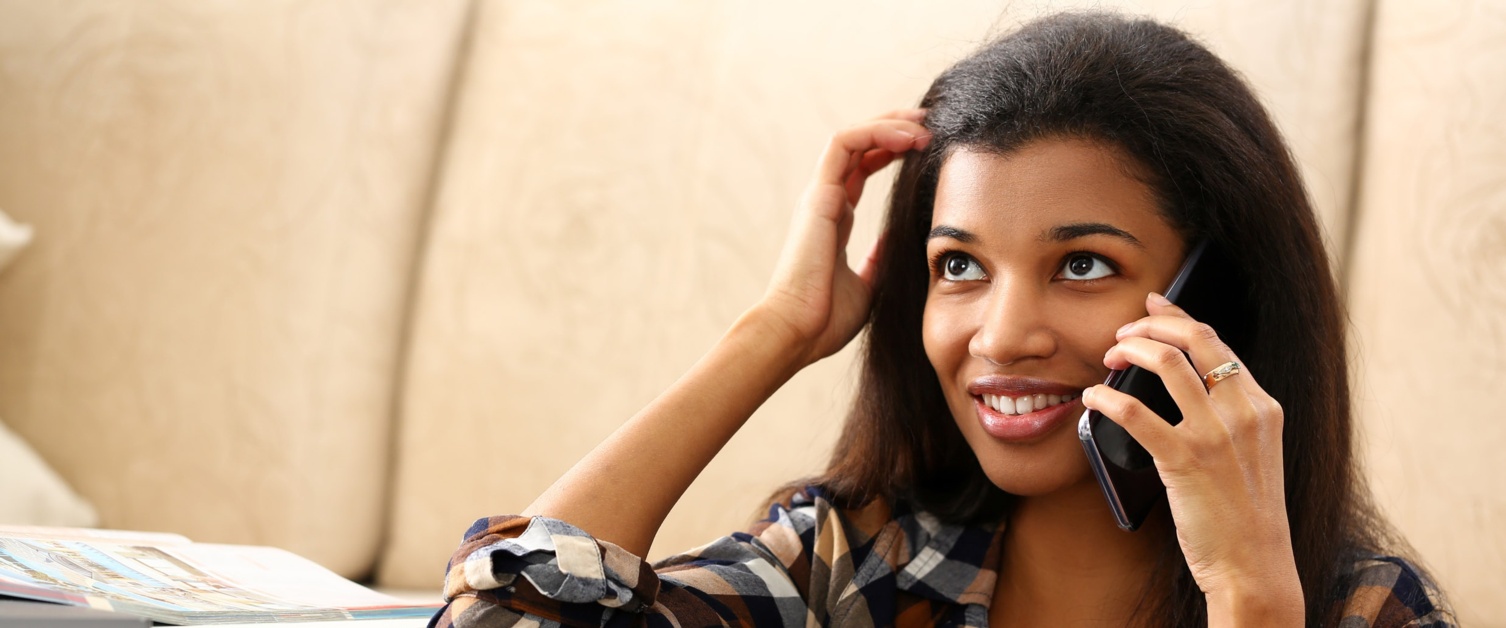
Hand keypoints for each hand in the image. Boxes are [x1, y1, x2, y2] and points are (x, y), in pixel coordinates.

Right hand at [756, 110, 930, 366]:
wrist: (798, 332)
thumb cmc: (826, 319)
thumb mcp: (868, 285)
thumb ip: (879, 258)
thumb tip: (896, 239)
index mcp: (835, 218)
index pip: (862, 167)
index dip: (892, 149)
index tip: (926, 145)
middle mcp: (825, 200)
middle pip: (857, 145)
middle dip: (894, 126)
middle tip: (931, 123)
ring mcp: (819, 195)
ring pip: (851, 137)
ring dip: (889, 124)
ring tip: (923, 125)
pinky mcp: (818, 195)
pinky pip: (844, 144)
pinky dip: (875, 132)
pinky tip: (907, 138)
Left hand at [1080, 293, 1303, 624]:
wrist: (1254, 566)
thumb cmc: (1244, 516)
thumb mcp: (1251, 454)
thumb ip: (1229, 418)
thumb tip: (1184, 383)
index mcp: (1262, 406)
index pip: (1217, 341)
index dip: (1179, 315)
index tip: (1153, 304)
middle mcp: (1244, 411)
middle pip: (1192, 337)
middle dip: (1150, 324)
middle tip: (1121, 334)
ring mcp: (1216, 434)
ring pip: (1165, 360)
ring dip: (1127, 348)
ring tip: (1107, 357)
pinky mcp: (1184, 460)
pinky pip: (1133, 410)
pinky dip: (1106, 396)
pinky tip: (1093, 398)